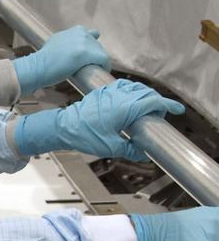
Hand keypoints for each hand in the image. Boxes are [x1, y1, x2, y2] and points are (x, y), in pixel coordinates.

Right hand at [14, 27, 111, 94]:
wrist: (38, 67)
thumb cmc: (43, 61)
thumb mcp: (55, 43)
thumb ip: (65, 42)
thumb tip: (70, 51)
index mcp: (74, 30)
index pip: (91, 36)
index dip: (90, 48)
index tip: (86, 58)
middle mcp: (80, 33)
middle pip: (97, 45)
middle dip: (94, 56)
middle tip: (88, 68)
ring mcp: (84, 42)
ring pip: (101, 52)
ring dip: (99, 62)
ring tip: (94, 71)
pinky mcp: (88, 53)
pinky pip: (104, 60)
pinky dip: (105, 66)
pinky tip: (102, 72)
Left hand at [15, 80, 184, 158]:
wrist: (64, 127)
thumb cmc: (84, 136)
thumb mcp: (111, 147)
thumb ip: (130, 150)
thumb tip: (143, 154)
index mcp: (125, 108)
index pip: (153, 102)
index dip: (167, 105)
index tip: (177, 110)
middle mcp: (119, 96)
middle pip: (147, 94)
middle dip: (157, 103)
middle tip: (160, 116)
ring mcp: (110, 92)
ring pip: (136, 88)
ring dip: (145, 96)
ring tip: (148, 109)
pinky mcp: (103, 92)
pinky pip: (123, 86)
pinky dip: (133, 91)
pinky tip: (132, 100)